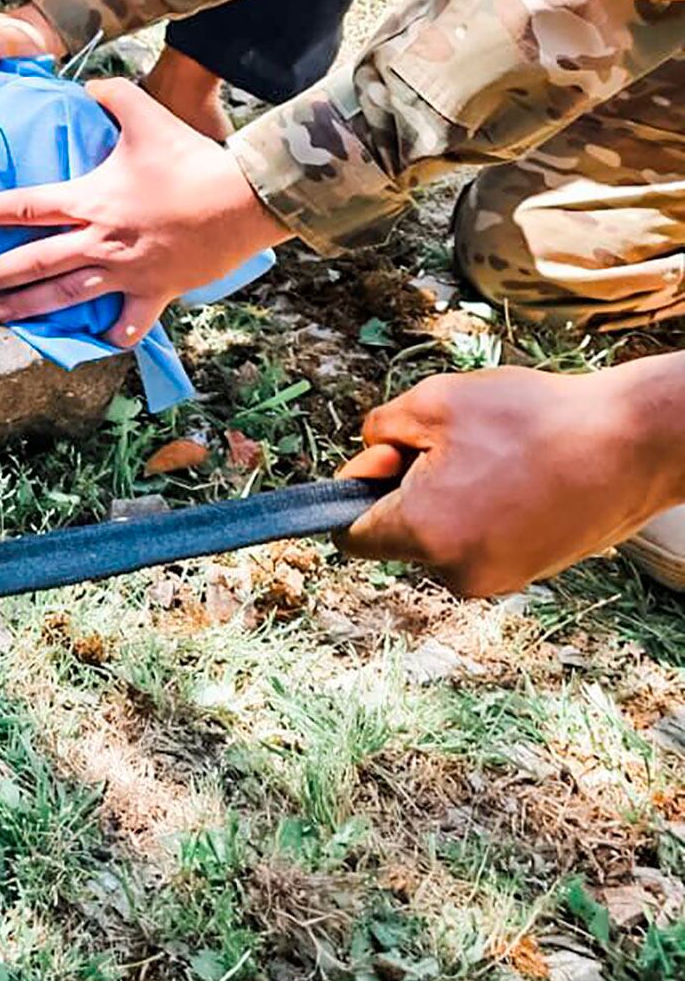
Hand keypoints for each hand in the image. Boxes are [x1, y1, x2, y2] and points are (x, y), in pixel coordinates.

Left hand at [0, 78, 274, 345]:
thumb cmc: (191, 160)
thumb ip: (111, 95)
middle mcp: (100, 242)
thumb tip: (87, 85)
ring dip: (29, 308)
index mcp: (91, 200)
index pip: (28, 207)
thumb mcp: (146, 115)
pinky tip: (101, 339)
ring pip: (66, 297)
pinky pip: (132, 322)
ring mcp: (126, 272)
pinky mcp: (157, 291)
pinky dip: (116, 333)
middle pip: (35, 262)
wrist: (242, 200)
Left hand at [338, 362, 684, 597]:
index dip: (357, 488)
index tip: (385, 454)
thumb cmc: (531, 419)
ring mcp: (497, 580)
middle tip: (453, 443)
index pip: (352, 536)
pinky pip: (479, 542)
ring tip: (497, 459)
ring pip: (441, 537)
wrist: (629, 445)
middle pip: (399, 534)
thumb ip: (379, 431)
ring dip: (449, 498)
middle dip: (409, 488)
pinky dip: (484, 511)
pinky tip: (518, 477)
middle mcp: (457, 572)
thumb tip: (368, 459)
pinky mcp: (528, 573)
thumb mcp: (432, 401)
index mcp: (424, 534)